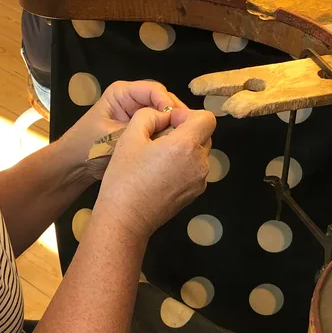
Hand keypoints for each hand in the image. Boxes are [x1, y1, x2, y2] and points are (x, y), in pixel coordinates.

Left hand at [59, 80, 188, 184]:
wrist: (74, 167)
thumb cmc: (86, 147)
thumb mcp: (113, 135)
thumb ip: (140, 130)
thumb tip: (170, 128)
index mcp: (122, 93)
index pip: (153, 90)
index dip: (167, 103)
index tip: (176, 119)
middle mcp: (133, 100)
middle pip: (163, 100)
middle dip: (174, 114)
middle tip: (186, 130)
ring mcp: (138, 115)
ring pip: (164, 115)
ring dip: (173, 125)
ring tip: (184, 138)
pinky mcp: (141, 130)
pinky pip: (160, 128)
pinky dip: (167, 135)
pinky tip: (176, 145)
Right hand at [97, 105, 216, 242]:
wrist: (125, 219)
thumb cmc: (124, 178)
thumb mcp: (130, 137)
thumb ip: (149, 116)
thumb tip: (163, 115)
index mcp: (186, 146)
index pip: (207, 118)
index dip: (187, 114)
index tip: (167, 122)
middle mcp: (199, 163)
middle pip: (205, 134)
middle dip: (186, 130)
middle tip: (160, 137)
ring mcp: (199, 181)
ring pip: (199, 152)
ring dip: (184, 148)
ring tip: (158, 156)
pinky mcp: (194, 194)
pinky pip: (195, 169)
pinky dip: (183, 165)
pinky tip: (160, 172)